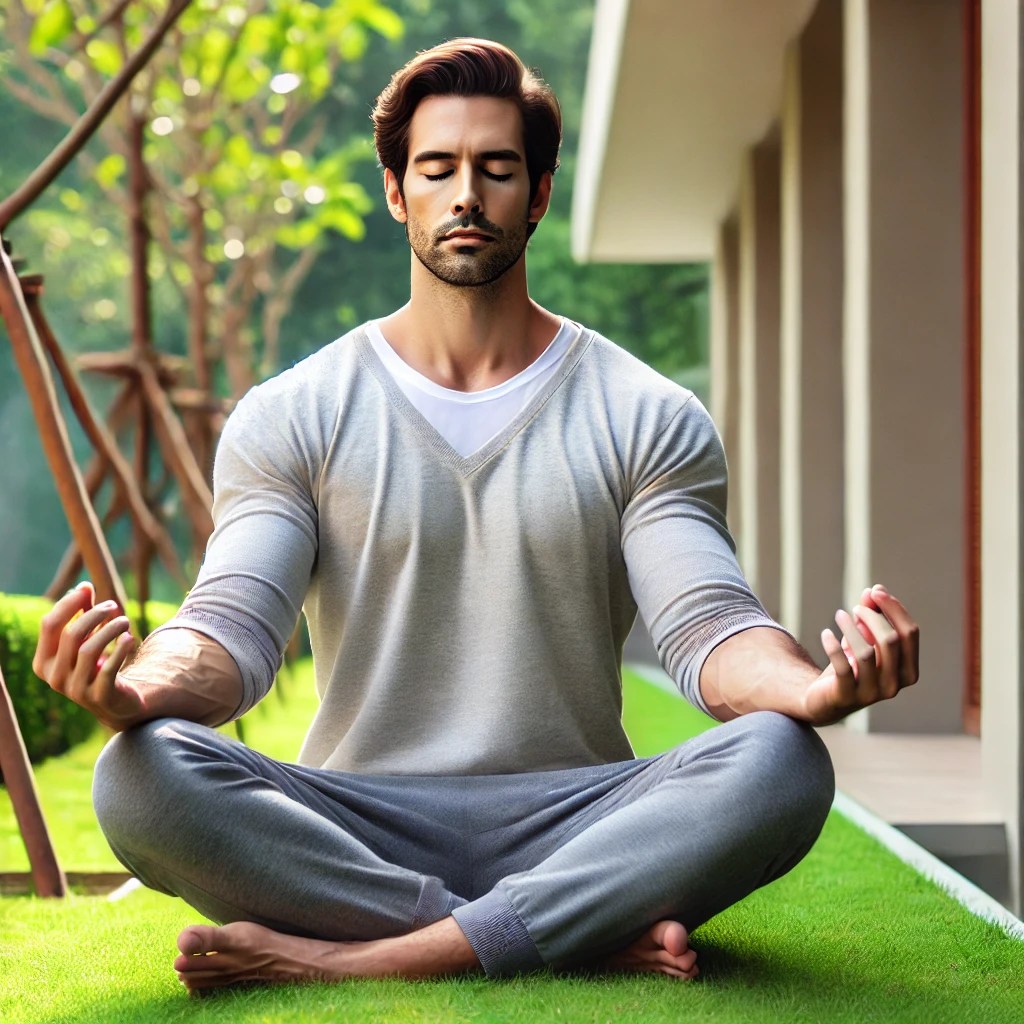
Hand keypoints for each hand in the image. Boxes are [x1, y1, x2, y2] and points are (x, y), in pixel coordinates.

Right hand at [32, 581, 143, 731]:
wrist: (116, 704)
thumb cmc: (97, 666)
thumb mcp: (86, 641)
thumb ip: (82, 615)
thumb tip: (84, 586)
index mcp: (42, 662)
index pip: (49, 625)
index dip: (68, 602)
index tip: (88, 589)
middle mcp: (54, 677)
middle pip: (71, 634)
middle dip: (94, 614)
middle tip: (113, 605)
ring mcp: (75, 690)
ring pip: (90, 649)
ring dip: (110, 629)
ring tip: (125, 621)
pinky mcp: (98, 697)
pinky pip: (109, 668)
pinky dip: (121, 649)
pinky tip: (130, 638)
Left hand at [801, 584, 919, 726]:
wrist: (825, 699)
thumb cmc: (851, 665)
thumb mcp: (863, 640)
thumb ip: (871, 616)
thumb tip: (874, 591)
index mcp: (908, 671)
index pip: (910, 634)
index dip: (894, 609)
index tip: (876, 592)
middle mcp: (895, 685)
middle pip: (891, 640)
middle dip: (873, 617)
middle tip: (855, 608)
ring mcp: (871, 693)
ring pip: (866, 653)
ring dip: (851, 628)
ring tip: (839, 615)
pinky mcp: (846, 696)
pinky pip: (842, 667)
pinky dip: (833, 646)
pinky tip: (825, 633)